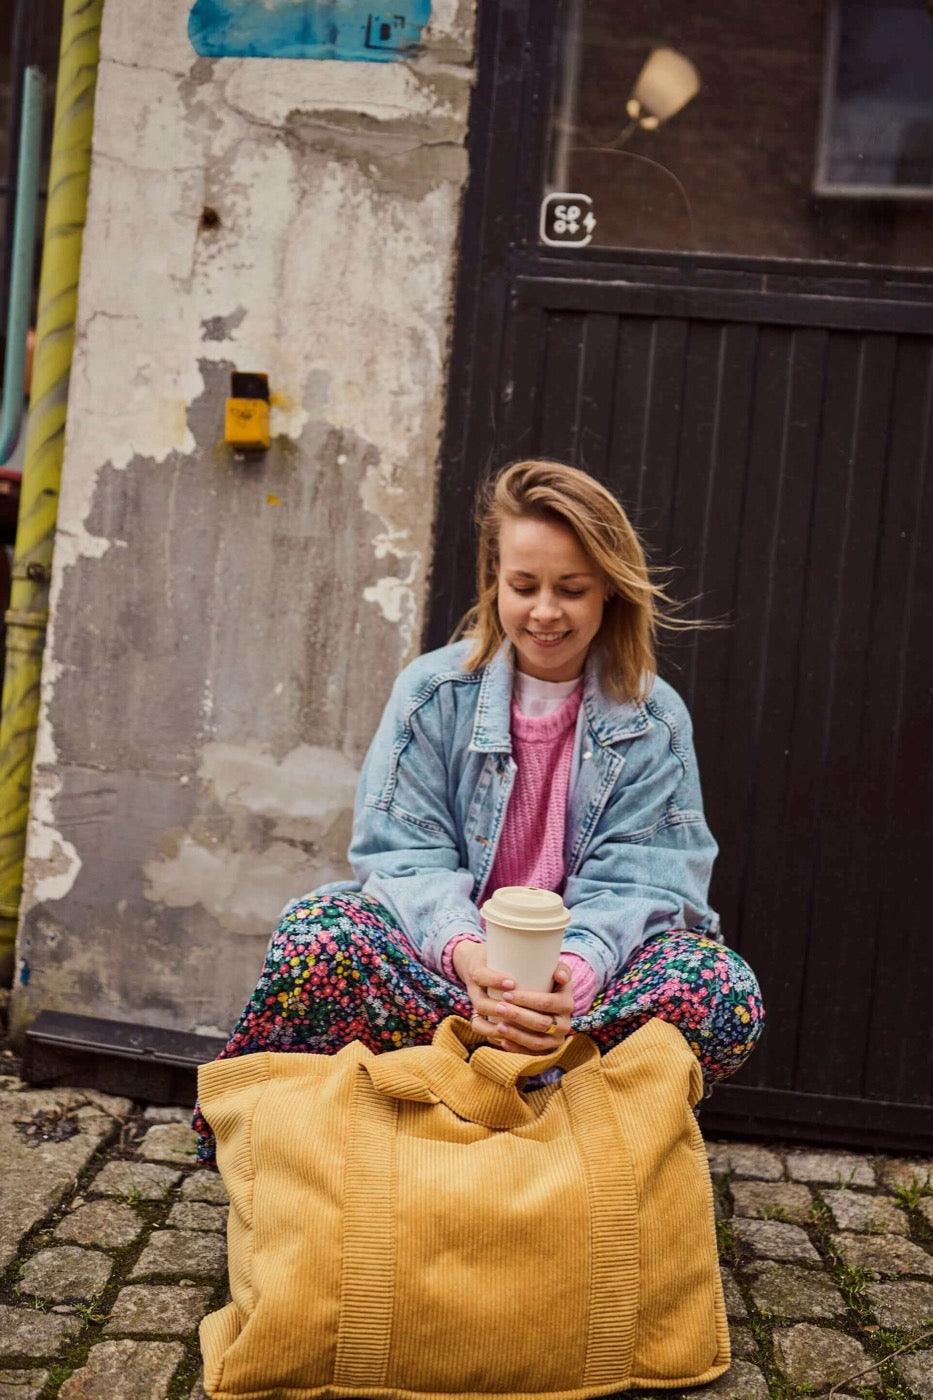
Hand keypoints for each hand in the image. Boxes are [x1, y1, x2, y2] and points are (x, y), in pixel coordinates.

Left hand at [453, 942, 573, 1053]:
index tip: (507, 993)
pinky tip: (502, 1040)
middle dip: (518, 1016)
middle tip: (499, 1007)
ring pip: (536, 1042)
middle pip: (540, 1023)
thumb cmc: (545, 981)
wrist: (547, 1001)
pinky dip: (516, 1048)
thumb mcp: (554, 971)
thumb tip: (558, 975)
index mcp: (567, 1003)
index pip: (546, 1002)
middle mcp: (565, 1024)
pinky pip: (532, 1054)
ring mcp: (556, 1040)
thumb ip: (560, 968)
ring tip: (498, 1026)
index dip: (526, 1000)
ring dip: (516, 1034)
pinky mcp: (547, 1051)